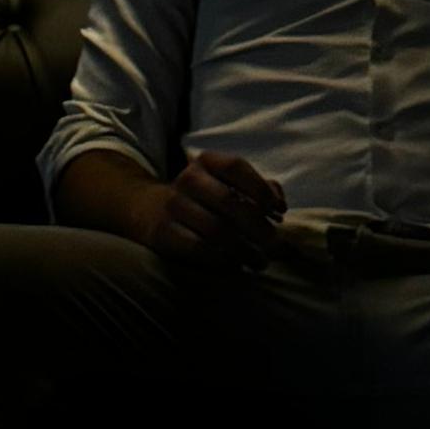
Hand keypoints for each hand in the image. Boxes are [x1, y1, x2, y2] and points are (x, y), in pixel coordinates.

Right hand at [148, 149, 285, 268]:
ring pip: (216, 229)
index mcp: (207, 162)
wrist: (150, 210)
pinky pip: (198, 248)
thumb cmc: (204, 199)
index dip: (261, 189)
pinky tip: (236, 266)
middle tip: (275, 246)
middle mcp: (188, 179)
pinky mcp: (163, 233)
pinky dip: (222, 260)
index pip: (236, 167)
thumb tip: (279, 203)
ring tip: (260, 262)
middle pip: (229, 201)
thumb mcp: (227, 184)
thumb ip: (258, 189)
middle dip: (258, 226)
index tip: (280, 213)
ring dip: (245, 250)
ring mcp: (174, 206)